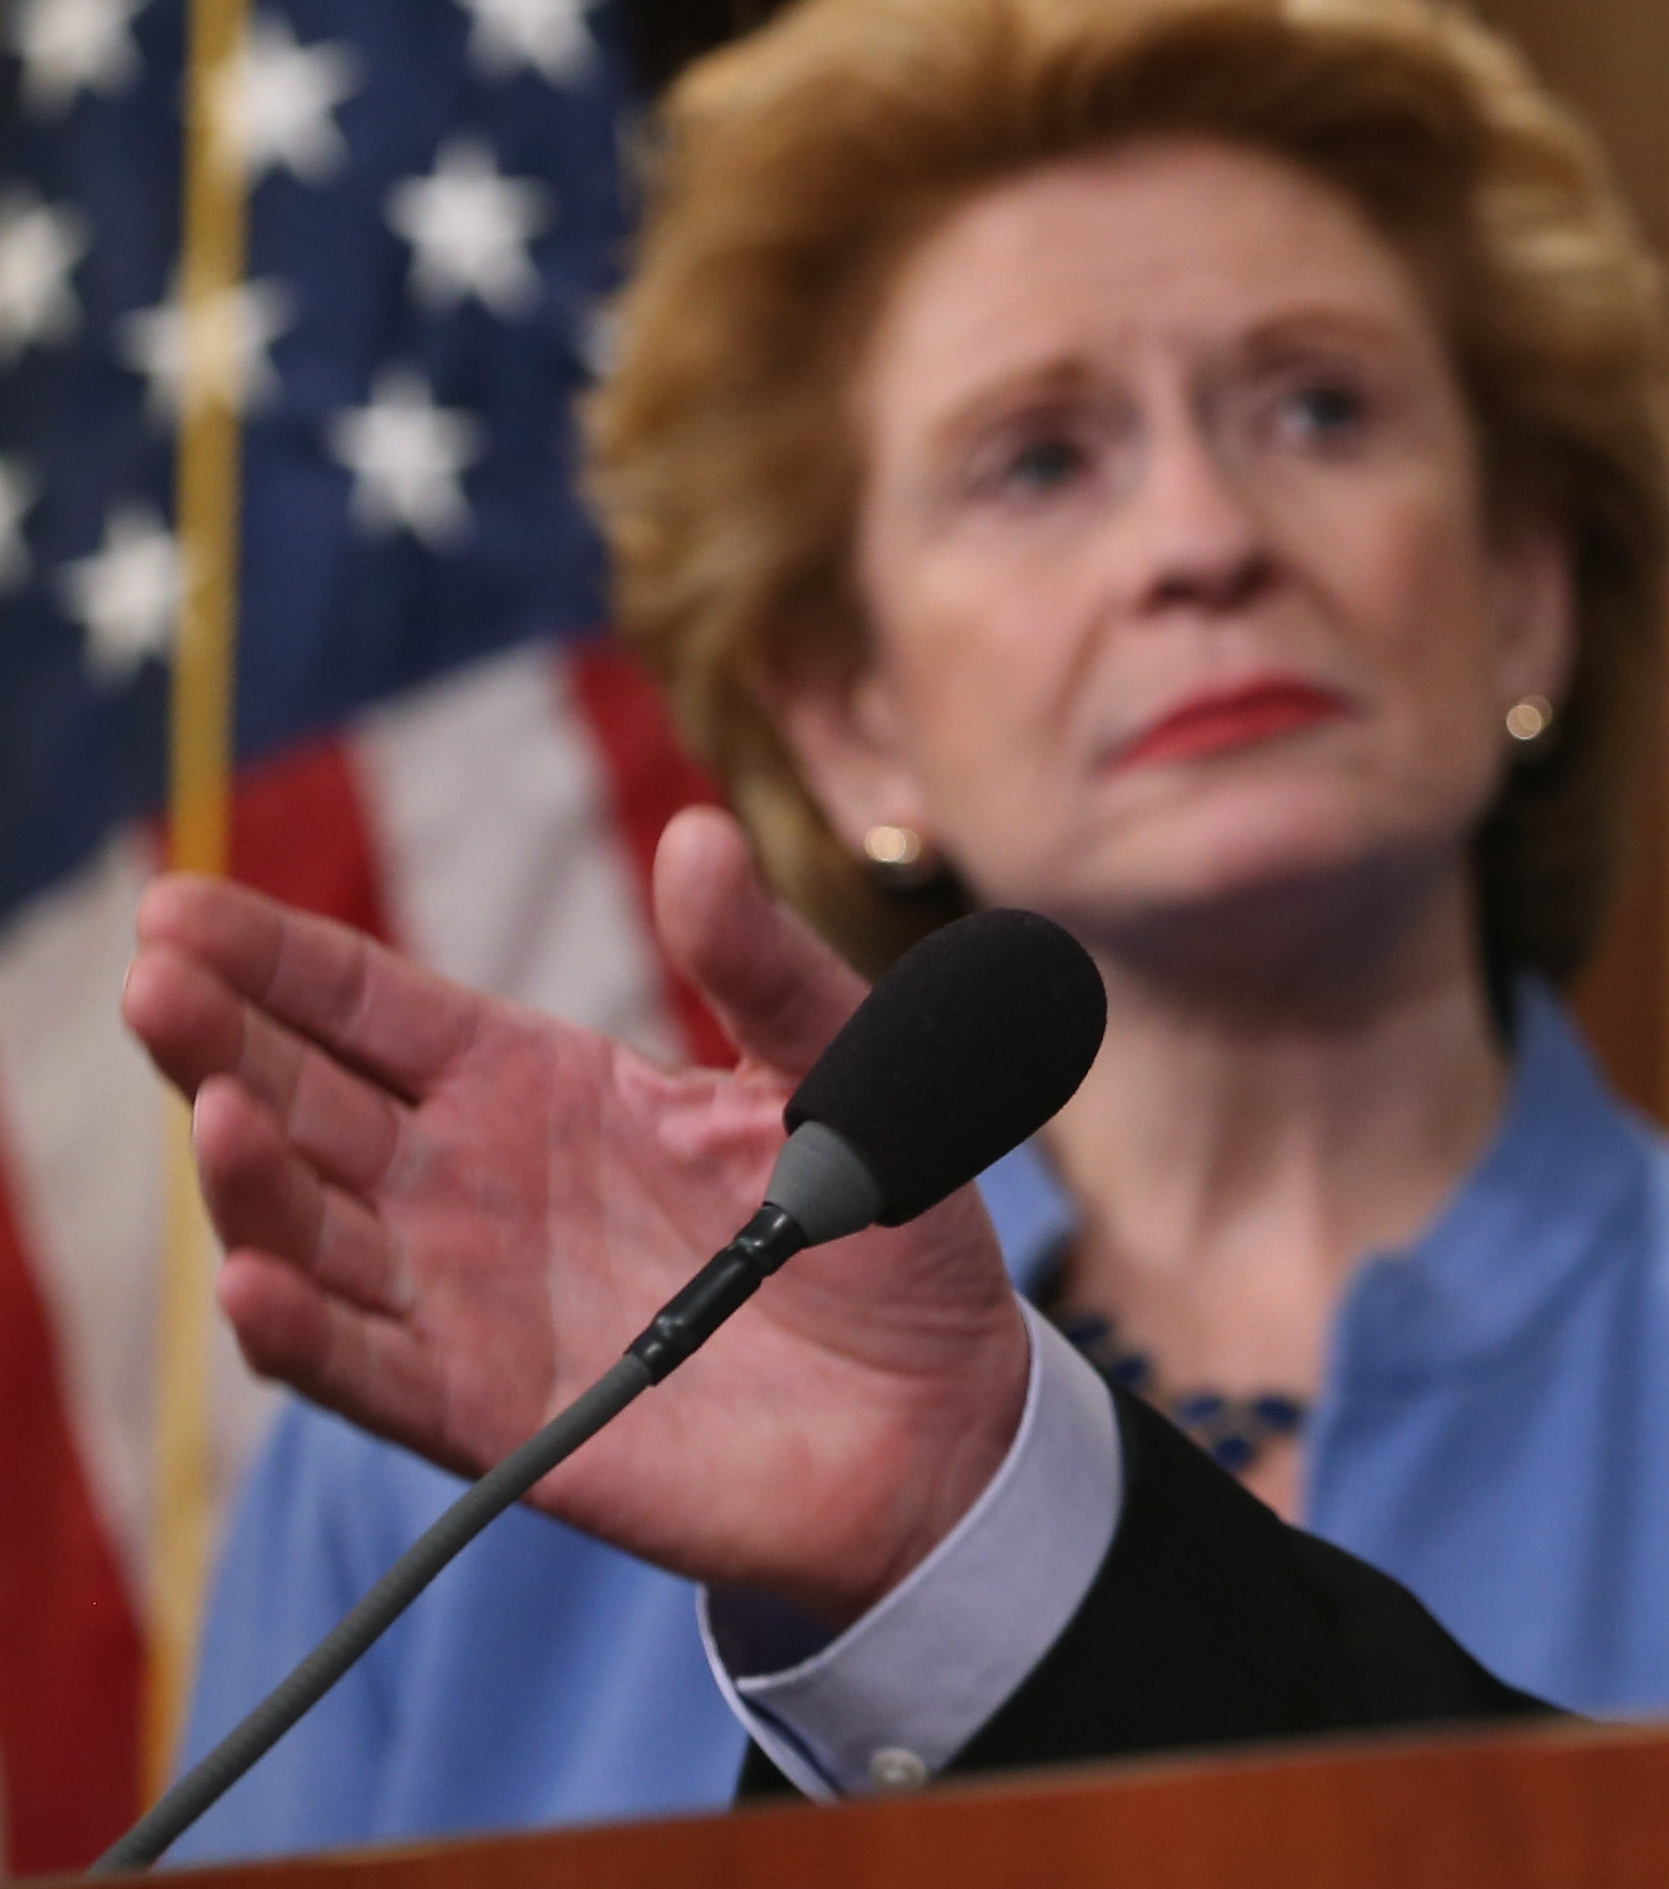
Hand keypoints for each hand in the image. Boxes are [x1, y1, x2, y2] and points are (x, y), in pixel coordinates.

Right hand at [121, 806, 1033, 1627]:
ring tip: (216, 1111)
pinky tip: (259, 1279)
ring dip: (253, 1181)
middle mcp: (467, 1185)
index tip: (177, 906)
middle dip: (221, 1043)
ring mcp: (465, 1301)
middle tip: (153, 979)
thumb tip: (696, 833)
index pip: (368, 1006)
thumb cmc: (875, 1218)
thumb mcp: (832, 1066)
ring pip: (313, 1234)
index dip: (274, 959)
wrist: (936, 1403)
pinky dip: (308, 1332)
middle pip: (307, 1103)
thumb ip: (760, 961)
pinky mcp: (493, 1415)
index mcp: (531, 1081)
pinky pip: (372, 1371)